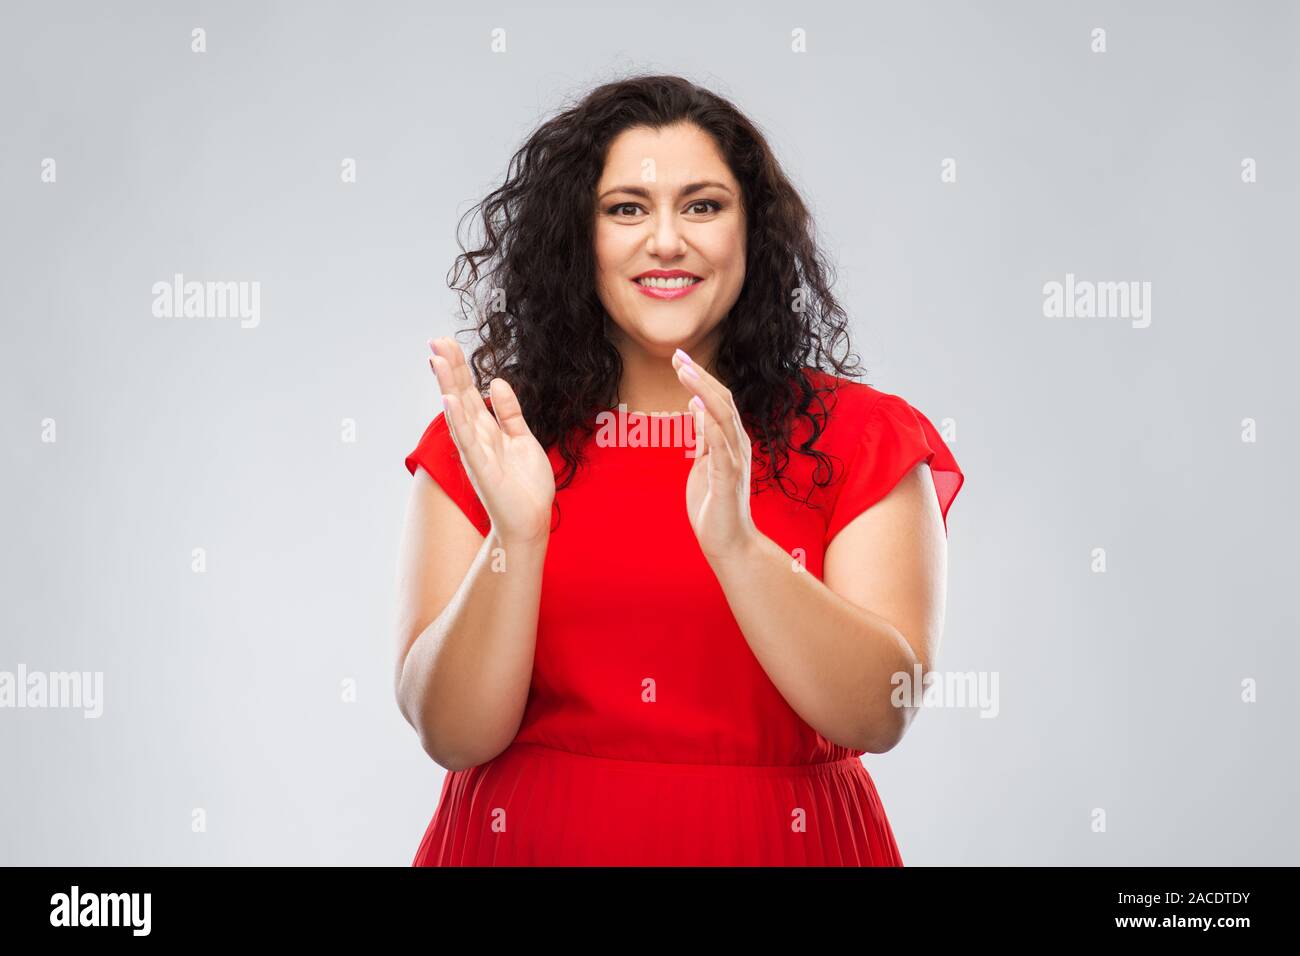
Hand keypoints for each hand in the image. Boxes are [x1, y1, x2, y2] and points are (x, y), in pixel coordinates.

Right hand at [428, 337, 554, 546]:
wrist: (531, 521)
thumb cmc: (526, 486)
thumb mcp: (523, 439)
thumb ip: (510, 413)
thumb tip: (498, 382)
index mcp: (488, 431)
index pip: (470, 393)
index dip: (459, 368)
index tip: (447, 342)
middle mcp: (477, 439)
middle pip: (460, 397)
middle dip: (449, 369)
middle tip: (435, 341)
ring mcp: (477, 453)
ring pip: (459, 414)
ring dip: (447, 387)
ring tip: (436, 361)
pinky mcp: (482, 469)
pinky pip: (468, 441)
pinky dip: (459, 420)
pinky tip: (451, 400)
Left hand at [671, 348, 760, 561]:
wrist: (728, 543)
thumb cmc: (714, 505)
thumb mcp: (705, 464)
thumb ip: (704, 438)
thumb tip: (696, 408)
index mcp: (731, 441)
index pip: (719, 401)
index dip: (700, 379)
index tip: (680, 360)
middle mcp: (738, 445)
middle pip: (722, 401)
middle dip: (699, 376)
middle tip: (678, 355)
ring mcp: (735, 460)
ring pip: (722, 416)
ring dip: (702, 390)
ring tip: (683, 370)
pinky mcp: (727, 478)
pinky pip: (719, 445)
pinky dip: (708, 423)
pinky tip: (695, 405)